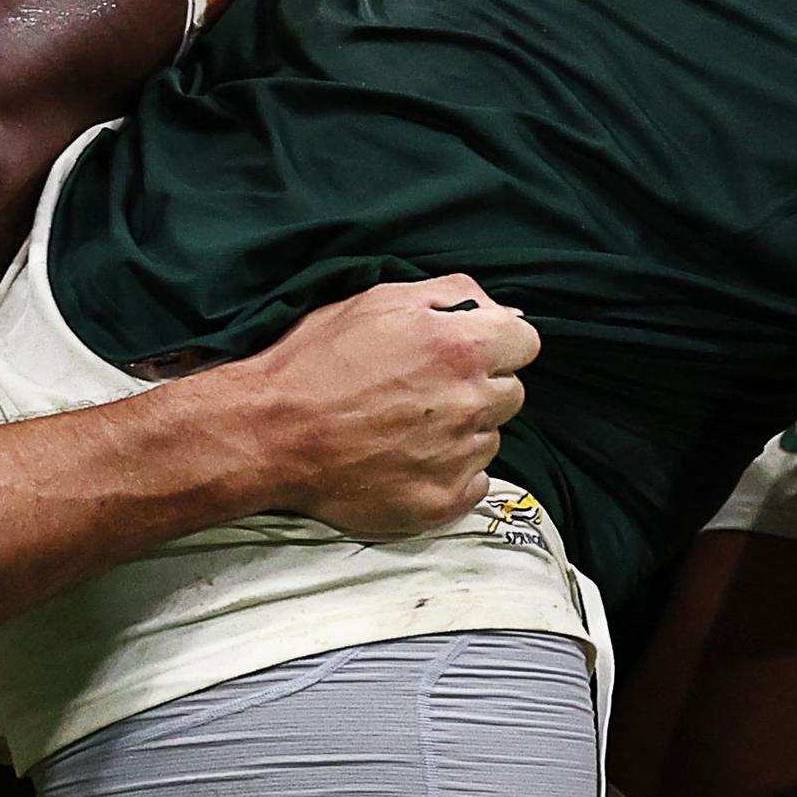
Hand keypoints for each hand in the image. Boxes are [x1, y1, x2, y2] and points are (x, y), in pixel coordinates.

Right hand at [231, 274, 535, 536]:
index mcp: (461, 347)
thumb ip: (450, 296)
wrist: (270, 432)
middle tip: (422, 388)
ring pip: (489, 437)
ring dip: (460, 430)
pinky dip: (449, 472)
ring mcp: (460, 457)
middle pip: (511, 392)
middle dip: (478, 386)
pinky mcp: (443, 501)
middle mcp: (471, 402)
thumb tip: (501, 310)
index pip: (526, 343)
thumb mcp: (377, 300)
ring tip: (403, 425)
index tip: (466, 350)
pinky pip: (474, 482)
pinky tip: (406, 458)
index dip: (496, 343)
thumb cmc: (316, 360)